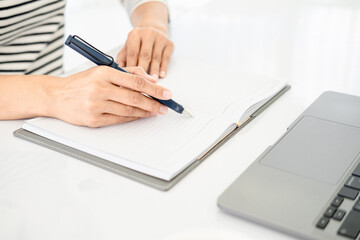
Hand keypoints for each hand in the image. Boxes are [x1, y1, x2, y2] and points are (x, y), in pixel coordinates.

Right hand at [49, 66, 171, 127]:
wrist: (56, 96)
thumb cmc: (81, 82)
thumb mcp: (102, 70)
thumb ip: (127, 72)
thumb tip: (150, 79)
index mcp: (104, 73)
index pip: (136, 81)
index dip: (155, 89)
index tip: (167, 93)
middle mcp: (100, 88)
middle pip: (135, 98)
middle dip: (154, 103)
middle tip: (165, 106)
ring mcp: (96, 105)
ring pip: (128, 111)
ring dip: (145, 112)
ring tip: (155, 111)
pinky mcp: (93, 119)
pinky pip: (118, 120)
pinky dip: (132, 118)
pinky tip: (140, 116)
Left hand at [116, 26, 173, 80]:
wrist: (154, 30)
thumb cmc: (139, 43)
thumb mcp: (128, 47)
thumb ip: (122, 58)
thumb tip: (118, 72)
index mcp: (134, 34)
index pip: (132, 53)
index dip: (132, 67)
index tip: (130, 79)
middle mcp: (147, 33)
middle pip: (145, 55)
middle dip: (143, 70)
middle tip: (142, 82)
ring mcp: (160, 37)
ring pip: (156, 57)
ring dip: (154, 71)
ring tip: (152, 82)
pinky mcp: (169, 43)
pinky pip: (166, 57)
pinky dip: (164, 68)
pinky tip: (161, 75)